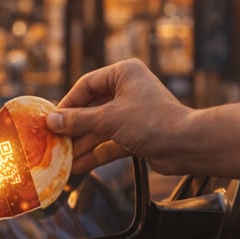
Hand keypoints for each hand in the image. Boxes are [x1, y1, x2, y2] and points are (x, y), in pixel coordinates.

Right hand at [46, 59, 191, 173]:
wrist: (187, 145)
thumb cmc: (152, 122)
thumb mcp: (109, 119)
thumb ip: (78, 121)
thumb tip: (52, 121)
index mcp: (124, 74)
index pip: (87, 85)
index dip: (68, 103)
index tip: (51, 119)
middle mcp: (128, 90)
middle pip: (91, 108)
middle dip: (74, 128)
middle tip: (54, 140)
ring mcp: (132, 113)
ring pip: (99, 128)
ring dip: (82, 143)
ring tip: (63, 157)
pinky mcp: (136, 135)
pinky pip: (109, 142)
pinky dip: (96, 153)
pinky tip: (79, 165)